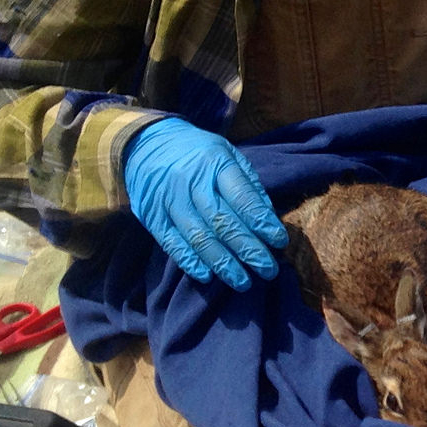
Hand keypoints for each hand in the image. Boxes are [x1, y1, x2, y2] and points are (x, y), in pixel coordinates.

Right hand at [122, 117, 287, 290]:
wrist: (147, 144)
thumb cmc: (198, 154)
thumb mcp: (228, 154)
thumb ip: (248, 185)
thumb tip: (268, 219)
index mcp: (216, 163)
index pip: (242, 198)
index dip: (261, 222)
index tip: (279, 243)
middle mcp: (192, 182)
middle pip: (223, 222)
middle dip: (248, 249)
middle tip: (268, 271)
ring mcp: (169, 200)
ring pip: (198, 236)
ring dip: (223, 263)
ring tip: (243, 282)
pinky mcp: (152, 215)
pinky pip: (171, 242)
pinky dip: (189, 261)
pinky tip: (207, 276)